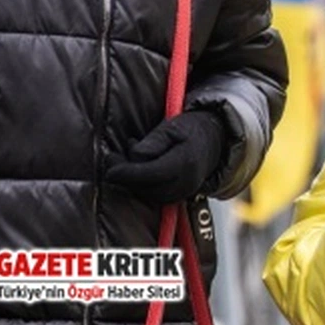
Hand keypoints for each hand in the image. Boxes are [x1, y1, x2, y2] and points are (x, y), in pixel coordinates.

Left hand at [103, 110, 225, 203]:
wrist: (215, 141)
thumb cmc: (190, 129)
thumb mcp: (172, 127)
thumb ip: (153, 142)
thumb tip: (134, 155)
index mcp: (185, 161)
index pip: (151, 173)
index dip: (128, 173)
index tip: (110, 169)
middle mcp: (186, 181)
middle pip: (147, 187)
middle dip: (125, 176)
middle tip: (111, 158)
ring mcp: (184, 192)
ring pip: (149, 194)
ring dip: (132, 181)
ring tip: (123, 159)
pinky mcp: (179, 197)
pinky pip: (155, 196)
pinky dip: (141, 184)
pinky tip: (137, 168)